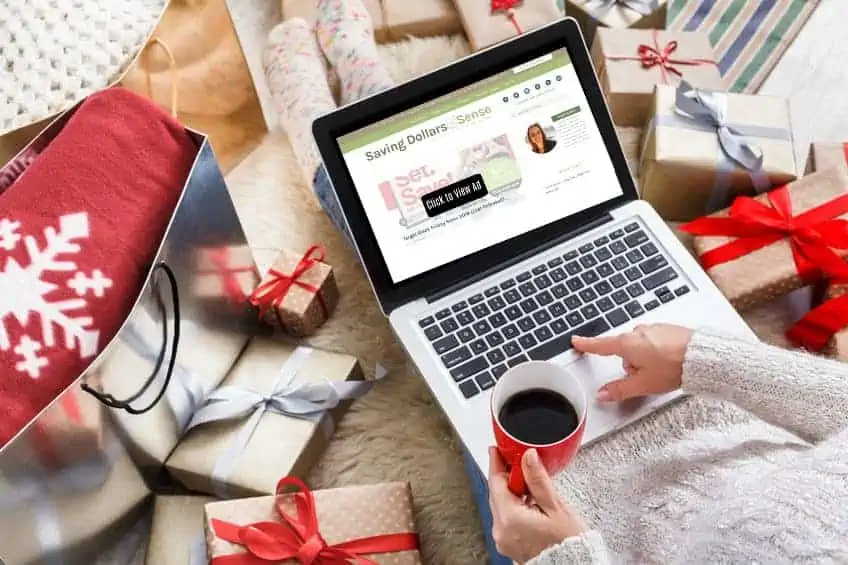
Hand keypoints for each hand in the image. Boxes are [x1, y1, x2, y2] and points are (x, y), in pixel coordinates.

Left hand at [488, 447, 586, 562]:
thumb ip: (538, 480)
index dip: (496, 463)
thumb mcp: (555, 507)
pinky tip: (527, 503)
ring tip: (528, 485)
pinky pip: (505, 520)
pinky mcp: (509, 545)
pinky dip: (513, 508)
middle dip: (506, 477)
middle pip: (496, 494)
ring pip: (500, 506)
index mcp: (510, 518)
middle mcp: (501, 531)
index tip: (497, 450)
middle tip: (517, 463)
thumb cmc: (568, 544)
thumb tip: (528, 456)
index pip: (495, 482)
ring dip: (511, 493)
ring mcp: (503, 540)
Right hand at [572, 323, 692, 401]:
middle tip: (646, 376)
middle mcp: (638, 332)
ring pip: (640, 346)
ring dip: (646, 358)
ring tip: (662, 370)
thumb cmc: (675, 367)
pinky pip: (654, 341)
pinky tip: (669, 361)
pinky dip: (658, 351)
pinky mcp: (667, 329)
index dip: (587, 345)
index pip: (601, 345)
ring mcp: (653, 329)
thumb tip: (603, 394)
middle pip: (624, 349)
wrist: (702, 356)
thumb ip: (619, 389)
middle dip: (631, 363)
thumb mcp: (643, 384)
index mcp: (627, 344)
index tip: (577, 341)